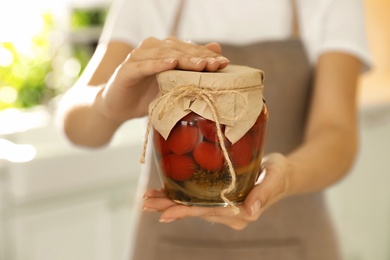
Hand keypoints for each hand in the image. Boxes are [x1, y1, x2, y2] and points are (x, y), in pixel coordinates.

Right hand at [98, 37, 229, 121]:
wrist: (118, 107)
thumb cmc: (147, 95)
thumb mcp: (172, 85)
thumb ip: (190, 69)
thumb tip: (216, 51)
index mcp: (163, 51)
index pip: (188, 49)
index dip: (206, 54)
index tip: (224, 63)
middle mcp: (151, 49)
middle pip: (178, 49)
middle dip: (199, 56)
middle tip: (216, 64)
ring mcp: (138, 58)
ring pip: (163, 54)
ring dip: (182, 59)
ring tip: (200, 65)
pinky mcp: (127, 70)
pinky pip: (143, 65)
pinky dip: (157, 64)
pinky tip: (170, 64)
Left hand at [142, 153, 289, 229]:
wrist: (281, 174)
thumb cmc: (280, 175)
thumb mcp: (275, 179)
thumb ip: (263, 193)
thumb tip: (250, 211)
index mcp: (241, 214)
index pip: (208, 213)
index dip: (186, 212)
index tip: (165, 214)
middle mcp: (228, 215)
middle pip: (195, 211)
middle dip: (170, 207)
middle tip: (146, 204)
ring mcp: (223, 209)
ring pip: (192, 206)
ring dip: (170, 202)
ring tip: (148, 199)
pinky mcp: (219, 200)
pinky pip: (196, 200)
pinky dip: (179, 196)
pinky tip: (164, 192)